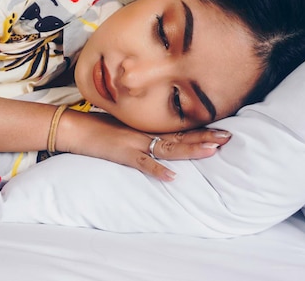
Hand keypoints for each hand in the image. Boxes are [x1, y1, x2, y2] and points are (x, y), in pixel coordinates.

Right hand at [58, 111, 229, 180]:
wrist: (76, 128)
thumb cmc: (99, 127)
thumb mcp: (126, 128)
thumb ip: (144, 133)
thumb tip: (162, 139)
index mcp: (147, 127)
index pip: (179, 129)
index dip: (201, 130)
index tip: (222, 129)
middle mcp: (145, 133)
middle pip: (180, 136)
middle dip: (205, 137)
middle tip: (228, 137)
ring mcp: (134, 143)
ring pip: (168, 147)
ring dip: (191, 149)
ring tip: (212, 150)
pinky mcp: (122, 154)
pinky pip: (143, 163)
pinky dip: (157, 170)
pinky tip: (172, 177)